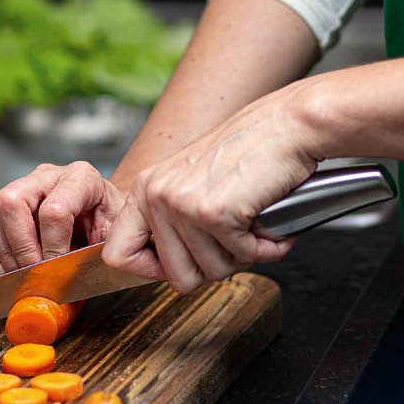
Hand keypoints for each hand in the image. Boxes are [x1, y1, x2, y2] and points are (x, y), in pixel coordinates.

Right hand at [0, 161, 125, 274]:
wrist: (108, 216)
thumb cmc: (113, 225)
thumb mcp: (115, 237)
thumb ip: (95, 254)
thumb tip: (62, 278)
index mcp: (81, 178)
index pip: (53, 211)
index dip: (52, 248)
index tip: (57, 270)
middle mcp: (47, 176)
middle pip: (10, 201)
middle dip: (20, 246)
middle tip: (34, 271)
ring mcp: (24, 187)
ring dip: (5, 252)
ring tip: (27, 272)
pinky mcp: (7, 206)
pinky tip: (17, 270)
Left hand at [102, 88, 318, 291]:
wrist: (287, 125)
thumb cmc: (249, 152)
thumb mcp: (190, 182)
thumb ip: (171, 221)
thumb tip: (166, 268)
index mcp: (145, 189)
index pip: (117, 256)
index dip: (152, 271)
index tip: (180, 264)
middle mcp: (156, 195)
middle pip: (176, 277)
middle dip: (213, 268)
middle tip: (233, 241)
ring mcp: (182, 204)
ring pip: (212, 272)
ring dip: (243, 255)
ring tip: (251, 223)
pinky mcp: (214, 212)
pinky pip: (242, 257)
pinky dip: (265, 247)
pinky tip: (267, 221)